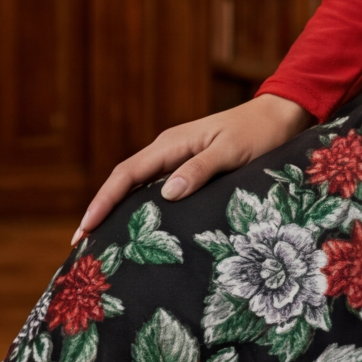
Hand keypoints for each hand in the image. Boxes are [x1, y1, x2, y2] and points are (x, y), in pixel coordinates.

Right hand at [71, 93, 309, 248]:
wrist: (281, 115)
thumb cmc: (260, 134)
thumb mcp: (232, 152)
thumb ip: (200, 170)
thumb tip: (165, 194)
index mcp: (172, 144)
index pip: (126, 174)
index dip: (103, 201)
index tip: (85, 228)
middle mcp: (168, 150)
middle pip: (124, 182)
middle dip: (100, 210)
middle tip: (80, 245)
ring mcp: (177, 158)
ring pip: (137, 186)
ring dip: (117, 210)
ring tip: (101, 242)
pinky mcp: (189, 167)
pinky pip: (156, 188)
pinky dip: (140, 207)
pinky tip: (138, 227)